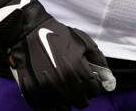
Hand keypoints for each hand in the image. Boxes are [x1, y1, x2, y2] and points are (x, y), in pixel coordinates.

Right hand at [0, 0, 115, 108]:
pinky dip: (53, 103)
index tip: (91, 81)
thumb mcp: (83, 41)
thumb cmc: (57, 35)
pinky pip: (48, 108)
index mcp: (77, 69)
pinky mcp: (33, 93)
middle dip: (83, 94)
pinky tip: (53, 91)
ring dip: (68, 100)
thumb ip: (98, 59)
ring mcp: (47, 89)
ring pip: (65, 107)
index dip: (95, 86)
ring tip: (66, 87)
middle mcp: (63, 82)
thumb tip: (108, 77)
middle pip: (81, 102)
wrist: (28, 32)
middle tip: (79, 85)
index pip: (95, 91)